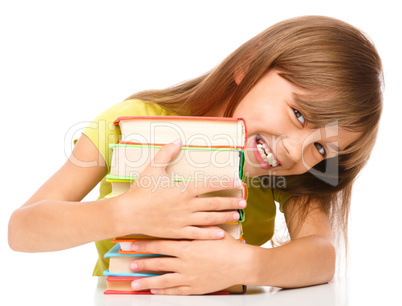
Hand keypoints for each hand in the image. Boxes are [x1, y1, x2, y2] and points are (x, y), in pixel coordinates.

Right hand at [115, 139, 245, 239]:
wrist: (127, 214)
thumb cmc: (140, 190)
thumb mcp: (153, 168)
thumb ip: (166, 153)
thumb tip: (177, 139)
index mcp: (183, 189)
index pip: (210, 184)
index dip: (226, 183)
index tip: (238, 182)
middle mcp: (186, 205)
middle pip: (214, 203)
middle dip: (231, 202)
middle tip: (244, 201)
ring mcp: (183, 220)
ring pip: (209, 219)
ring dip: (225, 217)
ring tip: (237, 215)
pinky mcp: (177, 232)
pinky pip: (197, 234)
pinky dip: (210, 234)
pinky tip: (220, 233)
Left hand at [128, 235, 250, 294]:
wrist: (241, 263)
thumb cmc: (226, 244)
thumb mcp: (209, 229)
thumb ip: (195, 223)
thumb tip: (186, 211)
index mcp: (186, 245)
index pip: (160, 244)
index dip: (145, 245)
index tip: (132, 244)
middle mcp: (184, 262)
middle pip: (158, 262)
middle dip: (142, 262)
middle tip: (129, 263)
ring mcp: (188, 276)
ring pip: (163, 279)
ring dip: (147, 280)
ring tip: (134, 282)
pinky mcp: (195, 287)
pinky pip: (175, 290)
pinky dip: (164, 290)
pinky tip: (155, 290)